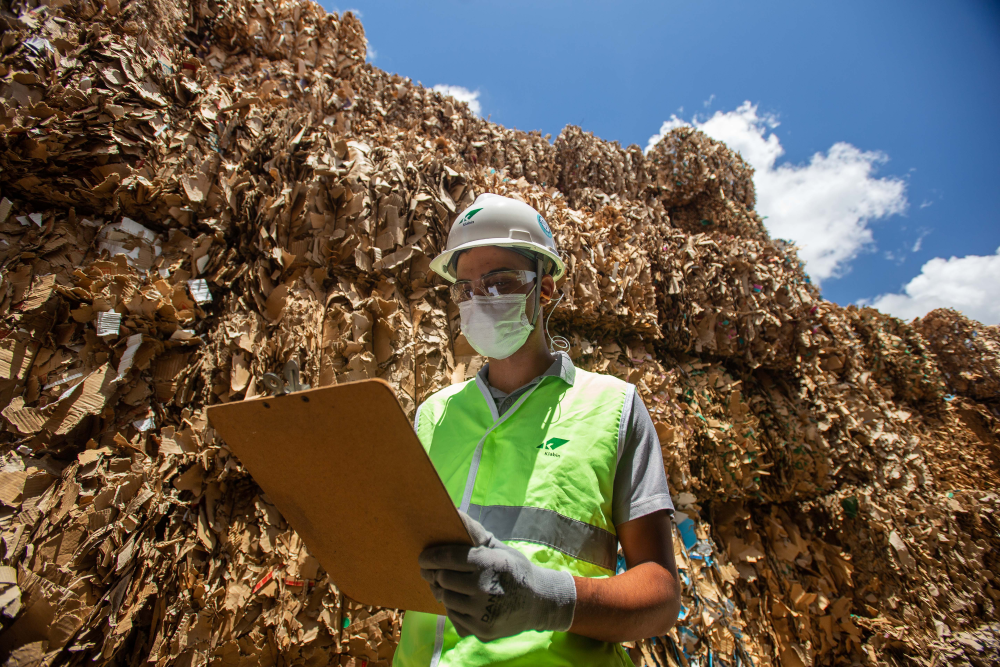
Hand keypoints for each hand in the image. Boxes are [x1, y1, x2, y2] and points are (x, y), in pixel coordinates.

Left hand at [419, 511, 576, 640]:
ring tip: (448, 585)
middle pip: (443, 578)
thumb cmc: (515, 570)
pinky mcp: (481, 630)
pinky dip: (454, 607)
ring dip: (445, 590)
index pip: (449, 558)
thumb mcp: (500, 549)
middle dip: (435, 573)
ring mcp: (483, 612)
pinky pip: (454, 616)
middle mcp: (484, 588)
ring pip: (446, 598)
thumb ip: (475, 534)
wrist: (539, 603)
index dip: (431, 556)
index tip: (423, 557)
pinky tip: (462, 600)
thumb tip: (455, 513)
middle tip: (431, 571)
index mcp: (489, 563)